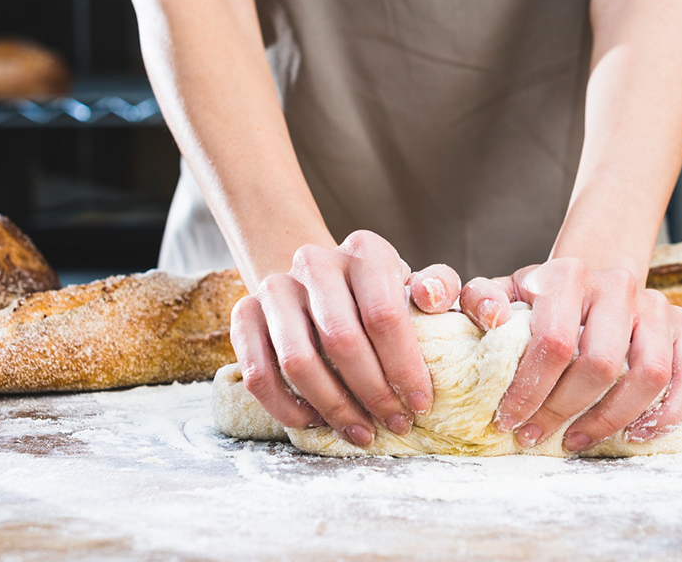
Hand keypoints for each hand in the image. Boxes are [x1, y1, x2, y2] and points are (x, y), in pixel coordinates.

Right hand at [229, 230, 461, 447]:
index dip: (404, 367)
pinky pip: (258, 374)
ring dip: (333, 406)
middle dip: (373, 393)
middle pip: (342, 340)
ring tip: (360, 430)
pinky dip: (287, 408)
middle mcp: (315, 261)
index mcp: (365, 250)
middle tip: (394, 423)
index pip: (384, 314)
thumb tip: (433, 298)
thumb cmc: (378, 294)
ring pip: (297, 361)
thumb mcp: (413, 285)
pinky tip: (316, 421)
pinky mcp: (243, 313)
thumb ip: (438, 289)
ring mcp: (275, 286)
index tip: (420, 403)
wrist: (319, 282)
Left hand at [427, 258, 681, 452]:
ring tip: (578, 439)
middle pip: (600, 364)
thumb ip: (482, 300)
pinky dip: (669, 413)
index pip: (554, 342)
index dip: (530, 391)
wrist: (591, 277)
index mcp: (568, 274)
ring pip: (648, 375)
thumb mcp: (504, 291)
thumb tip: (492, 319)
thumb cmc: (541, 297)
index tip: (508, 420)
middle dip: (563, 411)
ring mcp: (655, 305)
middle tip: (536, 435)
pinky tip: (636, 434)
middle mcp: (616, 285)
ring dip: (612, 419)